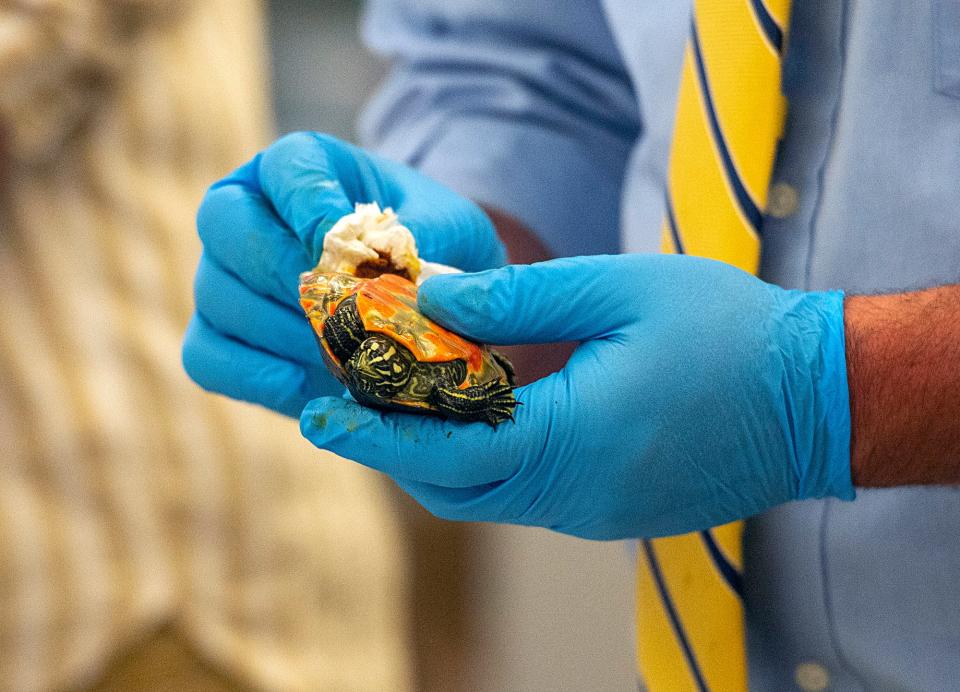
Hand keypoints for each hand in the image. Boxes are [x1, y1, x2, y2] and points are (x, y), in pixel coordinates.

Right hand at [182, 132, 504, 415]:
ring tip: (340, 354)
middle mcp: (243, 210)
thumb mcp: (450, 229)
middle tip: (336, 307)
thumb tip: (397, 260)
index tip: (348, 245)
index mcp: (297, 167)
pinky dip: (257, 376)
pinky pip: (208, 358)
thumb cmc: (430, 248)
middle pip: (226, 224)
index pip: (286, 168)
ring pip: (218, 295)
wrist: (417, 299)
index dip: (310, 204)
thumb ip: (429, 234)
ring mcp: (220, 275)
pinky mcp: (215, 336)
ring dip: (281, 330)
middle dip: (283, 270)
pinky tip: (312, 386)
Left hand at [300, 254, 853, 538]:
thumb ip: (520, 295)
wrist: (820, 400)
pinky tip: (468, 416)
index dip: (373, 432)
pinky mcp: (610, 509)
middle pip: (451, 488)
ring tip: (394, 403)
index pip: (443, 451)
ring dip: (432, 456)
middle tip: (343, 402)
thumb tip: (436, 295)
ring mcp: (593, 512)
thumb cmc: (729, 332)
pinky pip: (523, 496)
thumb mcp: (620, 290)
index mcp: (573, 440)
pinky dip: (479, 462)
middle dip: (390, 448)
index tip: (317, 409)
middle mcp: (575, 495)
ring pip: (484, 497)